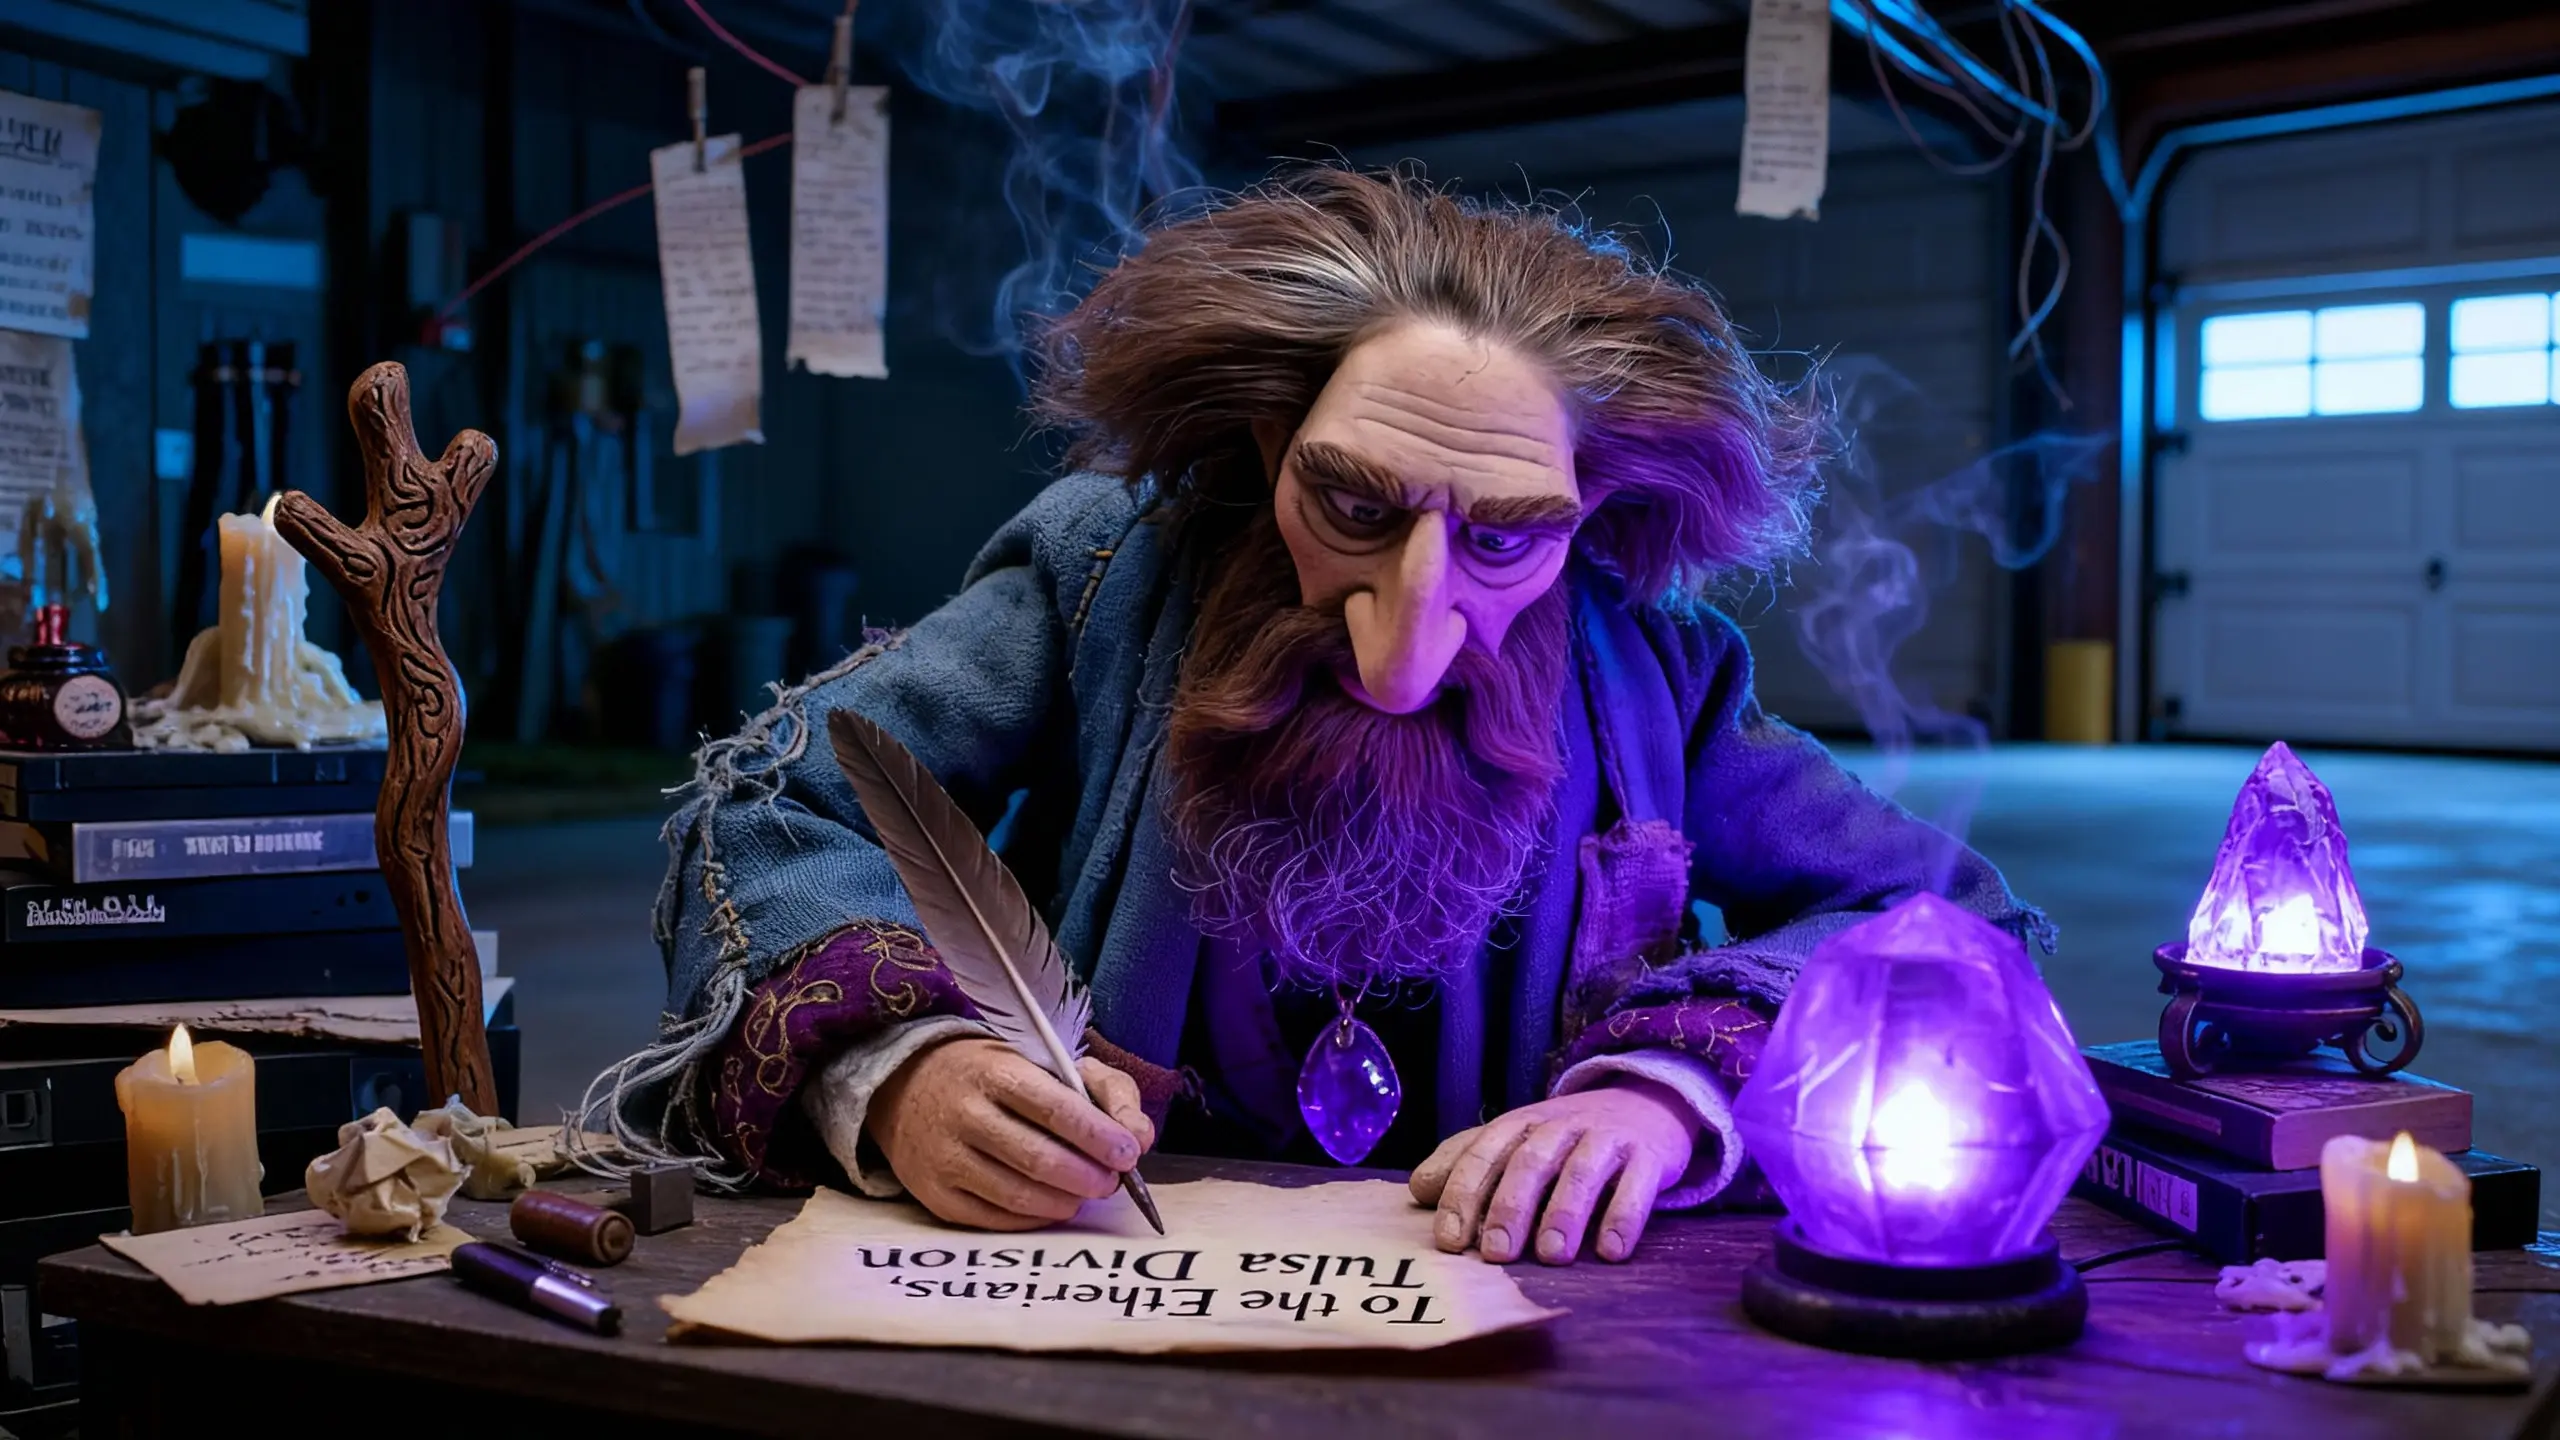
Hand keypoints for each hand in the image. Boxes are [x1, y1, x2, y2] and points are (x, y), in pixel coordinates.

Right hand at [867, 1037, 1155, 1230]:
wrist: (908, 1087)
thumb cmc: (995, 1074)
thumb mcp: (1050, 1061)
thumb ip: (1106, 1091)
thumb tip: (1141, 1137)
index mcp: (995, 1071)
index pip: (1051, 1107)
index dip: (1095, 1134)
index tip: (1129, 1152)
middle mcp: (964, 1114)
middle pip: (1037, 1158)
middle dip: (1087, 1176)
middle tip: (1113, 1181)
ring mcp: (945, 1158)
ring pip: (1018, 1195)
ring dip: (1066, 1201)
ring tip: (1087, 1193)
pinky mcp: (935, 1195)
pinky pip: (996, 1219)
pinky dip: (1036, 1217)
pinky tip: (1055, 1204)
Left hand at [1409, 1081, 1694, 1264]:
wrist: (1646, 1104)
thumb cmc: (1567, 1137)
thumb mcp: (1515, 1141)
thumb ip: (1468, 1161)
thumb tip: (1418, 1190)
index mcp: (1521, 1124)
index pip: (1484, 1153)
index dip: (1463, 1194)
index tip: (1449, 1239)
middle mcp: (1561, 1126)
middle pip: (1530, 1162)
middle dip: (1509, 1207)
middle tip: (1496, 1254)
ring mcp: (1606, 1138)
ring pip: (1583, 1172)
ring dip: (1564, 1214)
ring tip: (1551, 1256)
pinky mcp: (1648, 1156)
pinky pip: (1637, 1185)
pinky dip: (1623, 1217)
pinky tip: (1611, 1251)